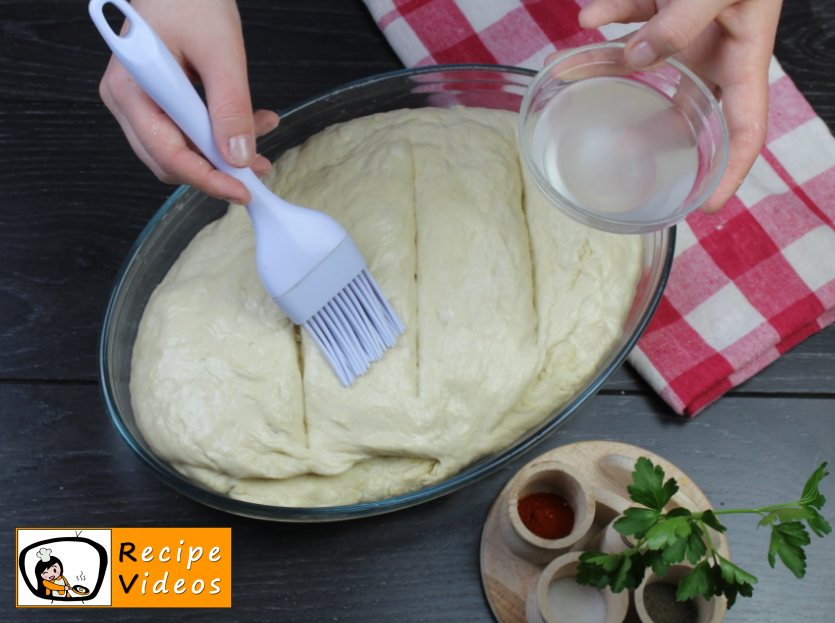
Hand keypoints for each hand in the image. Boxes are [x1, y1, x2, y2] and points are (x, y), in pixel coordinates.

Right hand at [98, 0, 278, 203]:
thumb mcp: (221, 52)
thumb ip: (230, 108)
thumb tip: (238, 157)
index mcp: (130, 89)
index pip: (168, 154)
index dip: (207, 179)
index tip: (242, 190)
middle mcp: (126, 101)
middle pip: (170, 160)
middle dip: (217, 169)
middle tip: (259, 166)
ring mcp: (138, 102)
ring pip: (181, 150)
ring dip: (222, 151)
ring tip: (262, 132)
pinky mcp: (155, 100)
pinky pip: (185, 132)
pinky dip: (218, 133)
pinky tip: (249, 122)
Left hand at [576, 0, 783, 213]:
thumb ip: (679, 24)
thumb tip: (635, 59)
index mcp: (743, 54)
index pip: (746, 129)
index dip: (731, 172)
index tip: (706, 206)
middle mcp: (714, 47)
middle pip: (684, 105)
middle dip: (650, 129)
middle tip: (617, 154)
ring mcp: (686, 24)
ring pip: (644, 60)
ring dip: (609, 66)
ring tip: (576, 72)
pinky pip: (631, 15)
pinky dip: (607, 17)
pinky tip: (586, 19)